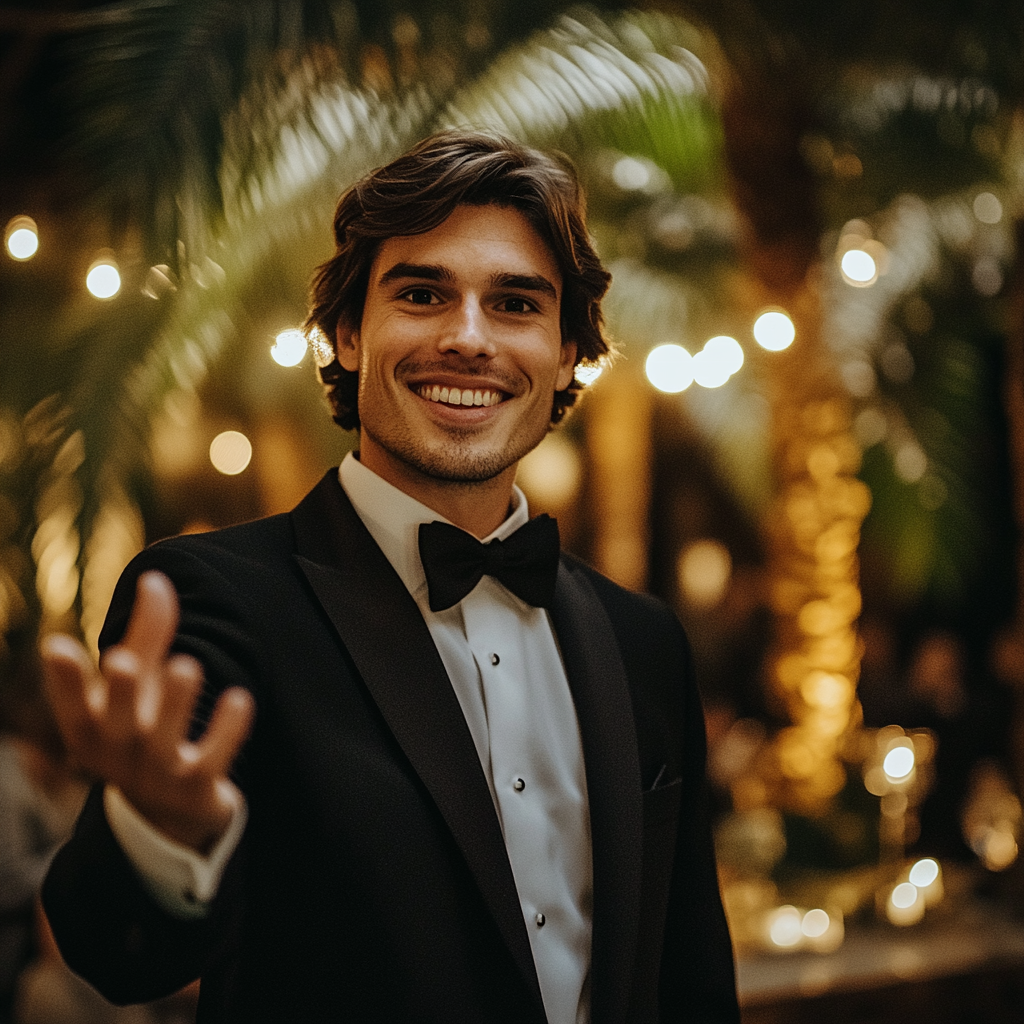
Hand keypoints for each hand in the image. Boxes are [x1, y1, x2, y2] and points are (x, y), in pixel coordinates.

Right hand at [41, 570, 254, 853]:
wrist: (171, 812)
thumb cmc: (147, 729)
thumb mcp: (143, 685)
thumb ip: (149, 633)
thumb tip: (156, 577)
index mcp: (94, 728)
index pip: (72, 705)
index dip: (64, 680)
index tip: (57, 646)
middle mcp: (120, 753)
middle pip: (115, 723)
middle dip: (119, 691)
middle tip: (121, 659)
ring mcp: (158, 774)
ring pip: (164, 741)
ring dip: (175, 705)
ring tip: (189, 665)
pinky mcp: (198, 787)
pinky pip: (212, 760)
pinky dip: (227, 732)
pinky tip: (240, 698)